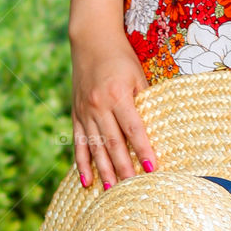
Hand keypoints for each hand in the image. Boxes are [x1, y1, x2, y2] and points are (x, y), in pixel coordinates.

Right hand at [70, 32, 157, 188]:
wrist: (91, 40)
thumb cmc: (121, 58)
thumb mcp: (137, 75)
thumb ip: (143, 101)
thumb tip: (154, 130)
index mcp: (117, 95)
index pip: (133, 129)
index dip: (143, 150)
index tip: (152, 169)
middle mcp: (98, 106)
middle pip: (113, 143)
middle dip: (124, 168)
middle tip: (133, 188)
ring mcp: (84, 112)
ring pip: (95, 147)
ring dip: (104, 170)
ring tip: (112, 190)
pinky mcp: (76, 115)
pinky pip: (79, 143)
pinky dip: (82, 163)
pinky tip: (87, 180)